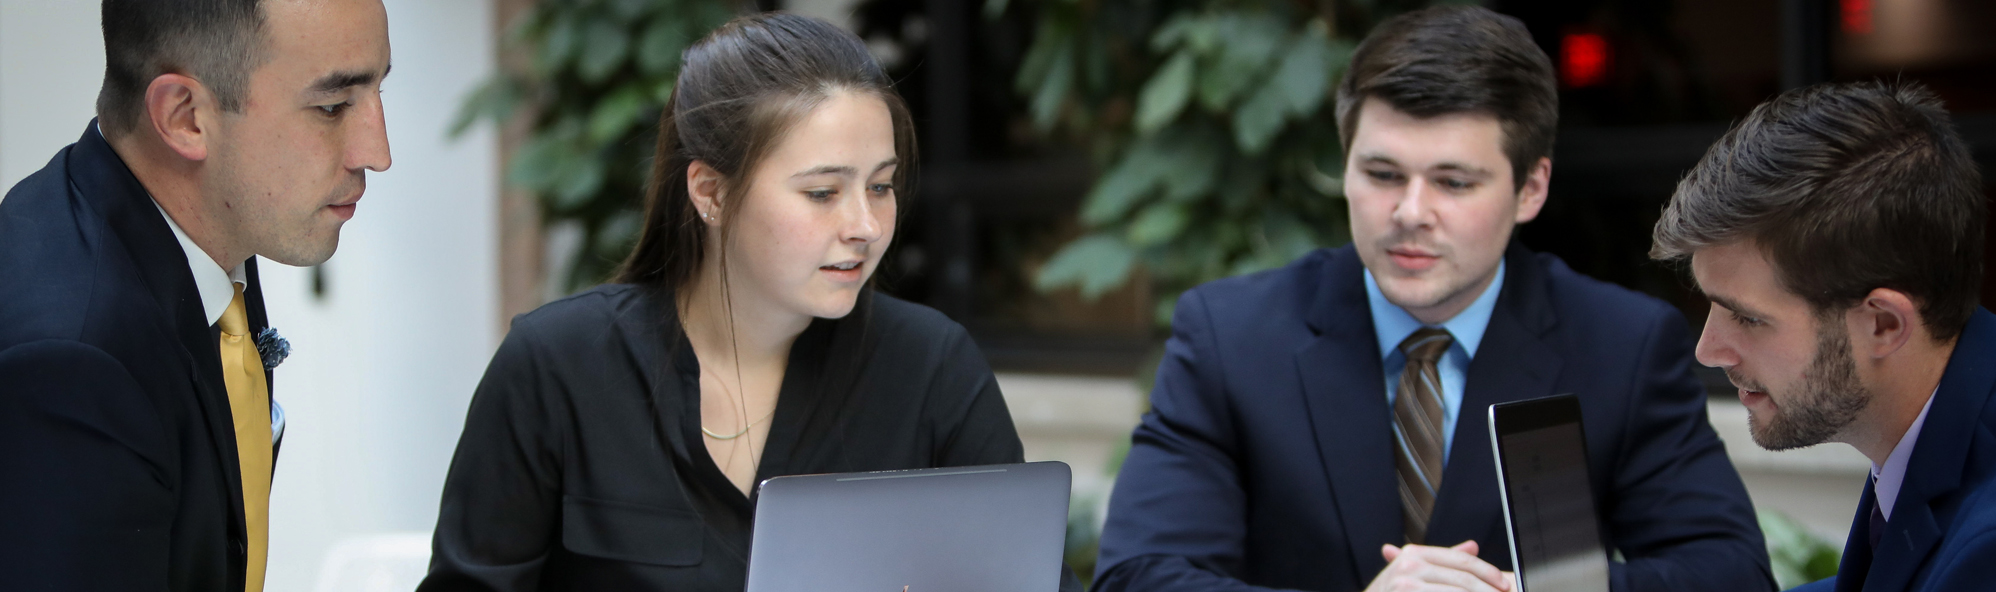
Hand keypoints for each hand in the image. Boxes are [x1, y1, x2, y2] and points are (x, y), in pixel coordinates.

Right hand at [1363, 540, 1515, 591]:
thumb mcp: (1410, 573)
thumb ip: (1442, 561)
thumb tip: (1472, 546)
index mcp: (1414, 555)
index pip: (1462, 561)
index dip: (1488, 572)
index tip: (1504, 584)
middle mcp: (1410, 567)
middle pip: (1464, 580)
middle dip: (1489, 591)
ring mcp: (1407, 586)